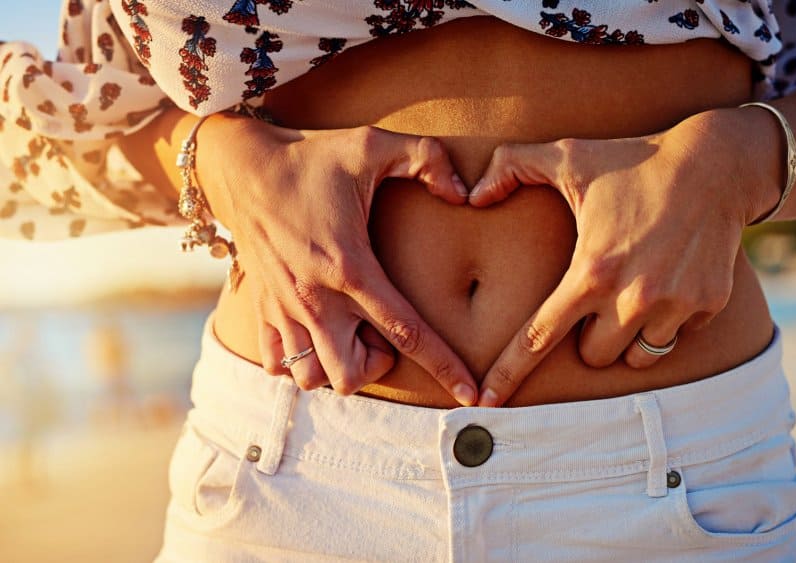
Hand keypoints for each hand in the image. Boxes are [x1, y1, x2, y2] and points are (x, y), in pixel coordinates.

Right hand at [199, 117, 477, 405]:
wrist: (243, 167)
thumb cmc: (313, 158)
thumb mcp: (373, 144)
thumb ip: (428, 159)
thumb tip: (465, 192)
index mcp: (351, 268)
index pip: (406, 332)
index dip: (444, 366)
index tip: (470, 396)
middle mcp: (315, 299)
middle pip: (349, 375)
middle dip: (376, 366)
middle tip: (381, 330)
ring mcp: (284, 310)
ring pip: (311, 378)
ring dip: (336, 366)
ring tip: (349, 332)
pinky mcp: (261, 311)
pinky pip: (277, 365)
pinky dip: (300, 360)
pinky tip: (317, 332)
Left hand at [468, 110, 768, 406]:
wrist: (716, 163)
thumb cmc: (634, 160)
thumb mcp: (569, 155)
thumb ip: (510, 166)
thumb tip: (471, 195)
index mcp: (591, 272)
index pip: (539, 338)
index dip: (508, 372)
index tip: (486, 401)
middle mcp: (632, 298)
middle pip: (594, 356)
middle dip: (590, 336)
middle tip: (599, 296)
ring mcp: (674, 305)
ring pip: (637, 358)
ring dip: (628, 338)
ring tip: (634, 294)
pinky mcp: (708, 305)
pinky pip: (677, 339)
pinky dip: (668, 322)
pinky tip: (670, 281)